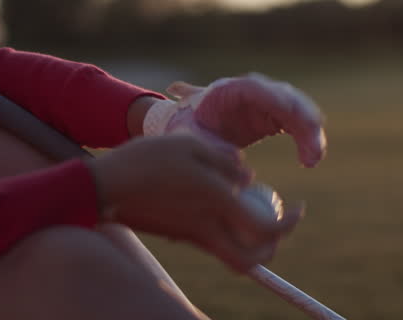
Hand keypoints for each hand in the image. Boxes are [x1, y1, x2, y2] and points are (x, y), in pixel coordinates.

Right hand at [86, 135, 301, 271]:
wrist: (104, 186)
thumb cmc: (144, 159)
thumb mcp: (188, 144)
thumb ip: (224, 160)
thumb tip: (247, 177)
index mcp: (215, 201)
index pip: (267, 229)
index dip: (289, 224)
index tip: (298, 210)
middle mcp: (206, 227)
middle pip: (252, 259)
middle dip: (271, 248)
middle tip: (278, 222)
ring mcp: (191, 235)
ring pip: (232, 255)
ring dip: (249, 241)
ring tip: (250, 209)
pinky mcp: (177, 235)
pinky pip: (213, 243)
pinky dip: (227, 231)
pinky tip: (219, 202)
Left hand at [144, 73, 325, 166]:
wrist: (188, 124)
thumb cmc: (187, 127)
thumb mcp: (190, 135)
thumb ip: (209, 144)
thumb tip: (234, 158)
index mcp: (231, 88)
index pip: (261, 89)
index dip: (280, 103)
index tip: (295, 120)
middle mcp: (254, 90)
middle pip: (287, 97)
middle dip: (303, 120)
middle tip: (313, 149)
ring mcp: (267, 102)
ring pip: (299, 110)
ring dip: (310, 133)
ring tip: (313, 160)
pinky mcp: (274, 117)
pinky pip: (298, 125)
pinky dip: (307, 140)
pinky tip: (309, 161)